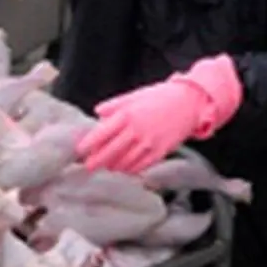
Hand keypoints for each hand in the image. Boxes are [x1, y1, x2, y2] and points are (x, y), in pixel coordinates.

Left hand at [76, 55, 243, 173]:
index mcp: (126, 115)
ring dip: (112, 167)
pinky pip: (141, 166)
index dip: (88, 144)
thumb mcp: (133, 96)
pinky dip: (130, 170)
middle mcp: (136, 131)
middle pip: (110, 152)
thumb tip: (97, 112)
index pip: (101, 134)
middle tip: (87, 167)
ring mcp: (149, 143)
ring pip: (124, 162)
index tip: (78, 151)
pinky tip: (123, 170)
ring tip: (104, 168)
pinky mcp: (160, 152)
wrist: (188, 103)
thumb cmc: (158, 97)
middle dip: (96, 161)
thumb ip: (114, 105)